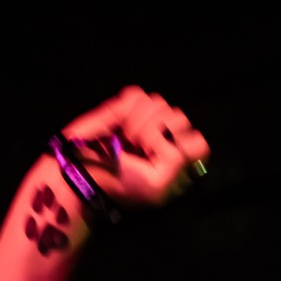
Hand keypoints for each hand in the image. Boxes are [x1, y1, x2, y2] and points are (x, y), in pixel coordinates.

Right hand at [61, 86, 210, 209]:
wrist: (84, 175)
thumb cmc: (120, 185)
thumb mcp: (156, 185)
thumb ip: (180, 161)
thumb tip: (190, 140)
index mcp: (178, 160)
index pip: (197, 142)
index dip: (178, 148)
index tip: (157, 160)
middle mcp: (167, 138)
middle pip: (178, 118)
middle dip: (153, 136)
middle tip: (136, 152)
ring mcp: (147, 120)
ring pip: (158, 104)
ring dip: (136, 125)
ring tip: (125, 142)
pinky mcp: (126, 107)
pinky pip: (136, 95)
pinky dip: (124, 111)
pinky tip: (117, 128)